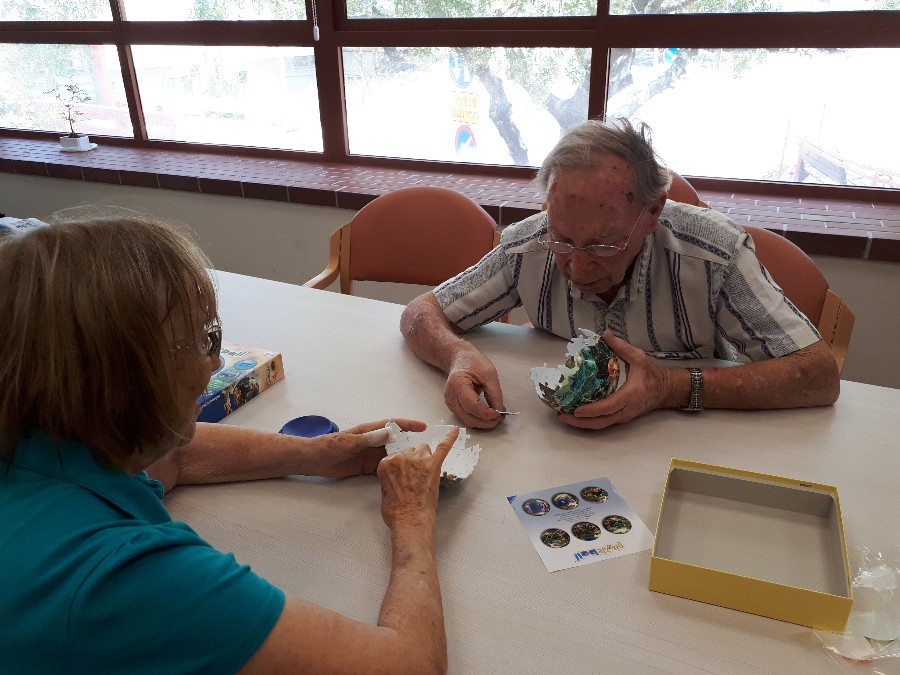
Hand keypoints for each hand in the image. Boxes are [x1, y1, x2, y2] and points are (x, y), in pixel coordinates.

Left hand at [307, 418, 426, 477]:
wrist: (313, 460)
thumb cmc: (328, 446)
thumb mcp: (349, 442)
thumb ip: (369, 439)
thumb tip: (390, 433)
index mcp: (369, 431)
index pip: (393, 424)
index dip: (408, 424)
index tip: (423, 427)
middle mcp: (372, 441)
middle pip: (396, 440)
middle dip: (411, 443)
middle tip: (426, 450)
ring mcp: (370, 455)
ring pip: (392, 455)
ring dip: (403, 458)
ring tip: (418, 464)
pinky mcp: (366, 467)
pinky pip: (384, 468)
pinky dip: (393, 470)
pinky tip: (402, 476)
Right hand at [377, 426, 458, 528]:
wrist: (410, 519)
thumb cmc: (396, 510)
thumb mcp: (384, 490)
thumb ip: (391, 477)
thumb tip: (399, 477)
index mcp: (386, 463)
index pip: (396, 457)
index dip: (401, 468)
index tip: (403, 477)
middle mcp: (401, 457)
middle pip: (409, 452)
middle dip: (412, 463)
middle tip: (414, 480)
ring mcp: (419, 459)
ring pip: (423, 449)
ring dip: (424, 457)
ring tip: (425, 473)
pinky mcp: (433, 464)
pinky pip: (443, 446)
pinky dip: (450, 438)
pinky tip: (455, 431)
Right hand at [444, 349, 503, 428]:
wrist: (460, 359)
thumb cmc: (472, 362)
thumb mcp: (489, 374)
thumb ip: (495, 394)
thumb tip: (499, 411)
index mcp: (458, 384)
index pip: (471, 406)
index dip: (486, 413)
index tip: (499, 414)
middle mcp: (451, 396)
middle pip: (469, 418)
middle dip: (486, 422)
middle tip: (500, 418)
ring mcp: (451, 403)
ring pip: (468, 421)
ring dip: (483, 422)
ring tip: (495, 416)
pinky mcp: (454, 407)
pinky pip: (466, 418)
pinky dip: (478, 419)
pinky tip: (487, 414)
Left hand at [557, 330, 670, 429]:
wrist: (664, 391)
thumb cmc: (651, 374)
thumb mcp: (638, 357)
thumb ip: (621, 346)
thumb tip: (605, 334)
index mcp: (631, 395)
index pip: (610, 406)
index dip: (593, 410)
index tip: (577, 410)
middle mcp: (626, 409)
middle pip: (601, 421)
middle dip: (580, 422)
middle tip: (561, 416)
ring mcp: (623, 416)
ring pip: (601, 425)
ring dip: (582, 424)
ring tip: (563, 417)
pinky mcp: (621, 418)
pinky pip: (603, 423)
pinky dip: (588, 422)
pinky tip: (576, 417)